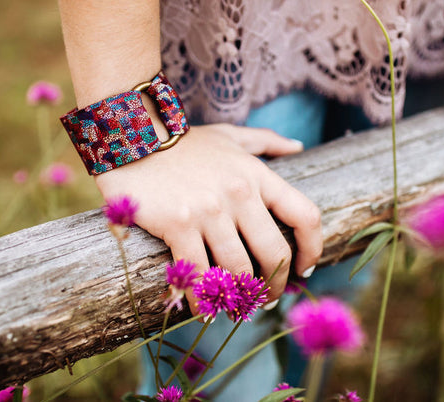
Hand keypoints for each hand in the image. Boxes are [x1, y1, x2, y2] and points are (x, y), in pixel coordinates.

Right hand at [95, 124, 322, 312]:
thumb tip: (298, 146)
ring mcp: (209, 210)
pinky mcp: (178, 224)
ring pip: (237, 269)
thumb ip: (265, 141)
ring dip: (239, 296)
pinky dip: (202, 299)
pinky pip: (198, 274)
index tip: (305, 268)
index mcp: (257, 174)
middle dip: (275, 283)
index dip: (312, 249)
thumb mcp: (229, 135)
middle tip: (266, 298)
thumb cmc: (183, 141)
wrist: (131, 134)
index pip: (304, 215)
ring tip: (234, 306)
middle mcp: (239, 193)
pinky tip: (201, 308)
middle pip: (274, 252)